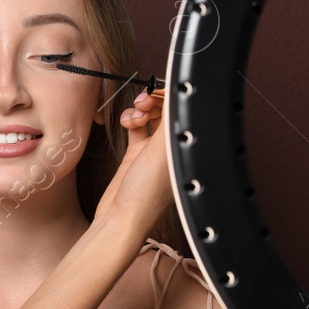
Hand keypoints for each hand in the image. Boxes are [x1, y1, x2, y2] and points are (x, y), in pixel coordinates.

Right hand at [91, 91, 169, 240]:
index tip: (156, 91)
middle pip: (167, 110)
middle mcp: (173, 148)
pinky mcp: (137, 154)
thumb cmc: (147, 193)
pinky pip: (135, 127)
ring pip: (150, 116)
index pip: (184, 111)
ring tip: (134, 116)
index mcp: (188, 147)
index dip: (169, 96)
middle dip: (153, 100)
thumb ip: (171, 119)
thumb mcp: (162, 150)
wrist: (120, 217)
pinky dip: (129, 120)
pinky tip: (126, 124)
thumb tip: (177, 93)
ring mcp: (155, 151)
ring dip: (139, 109)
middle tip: (143, 101)